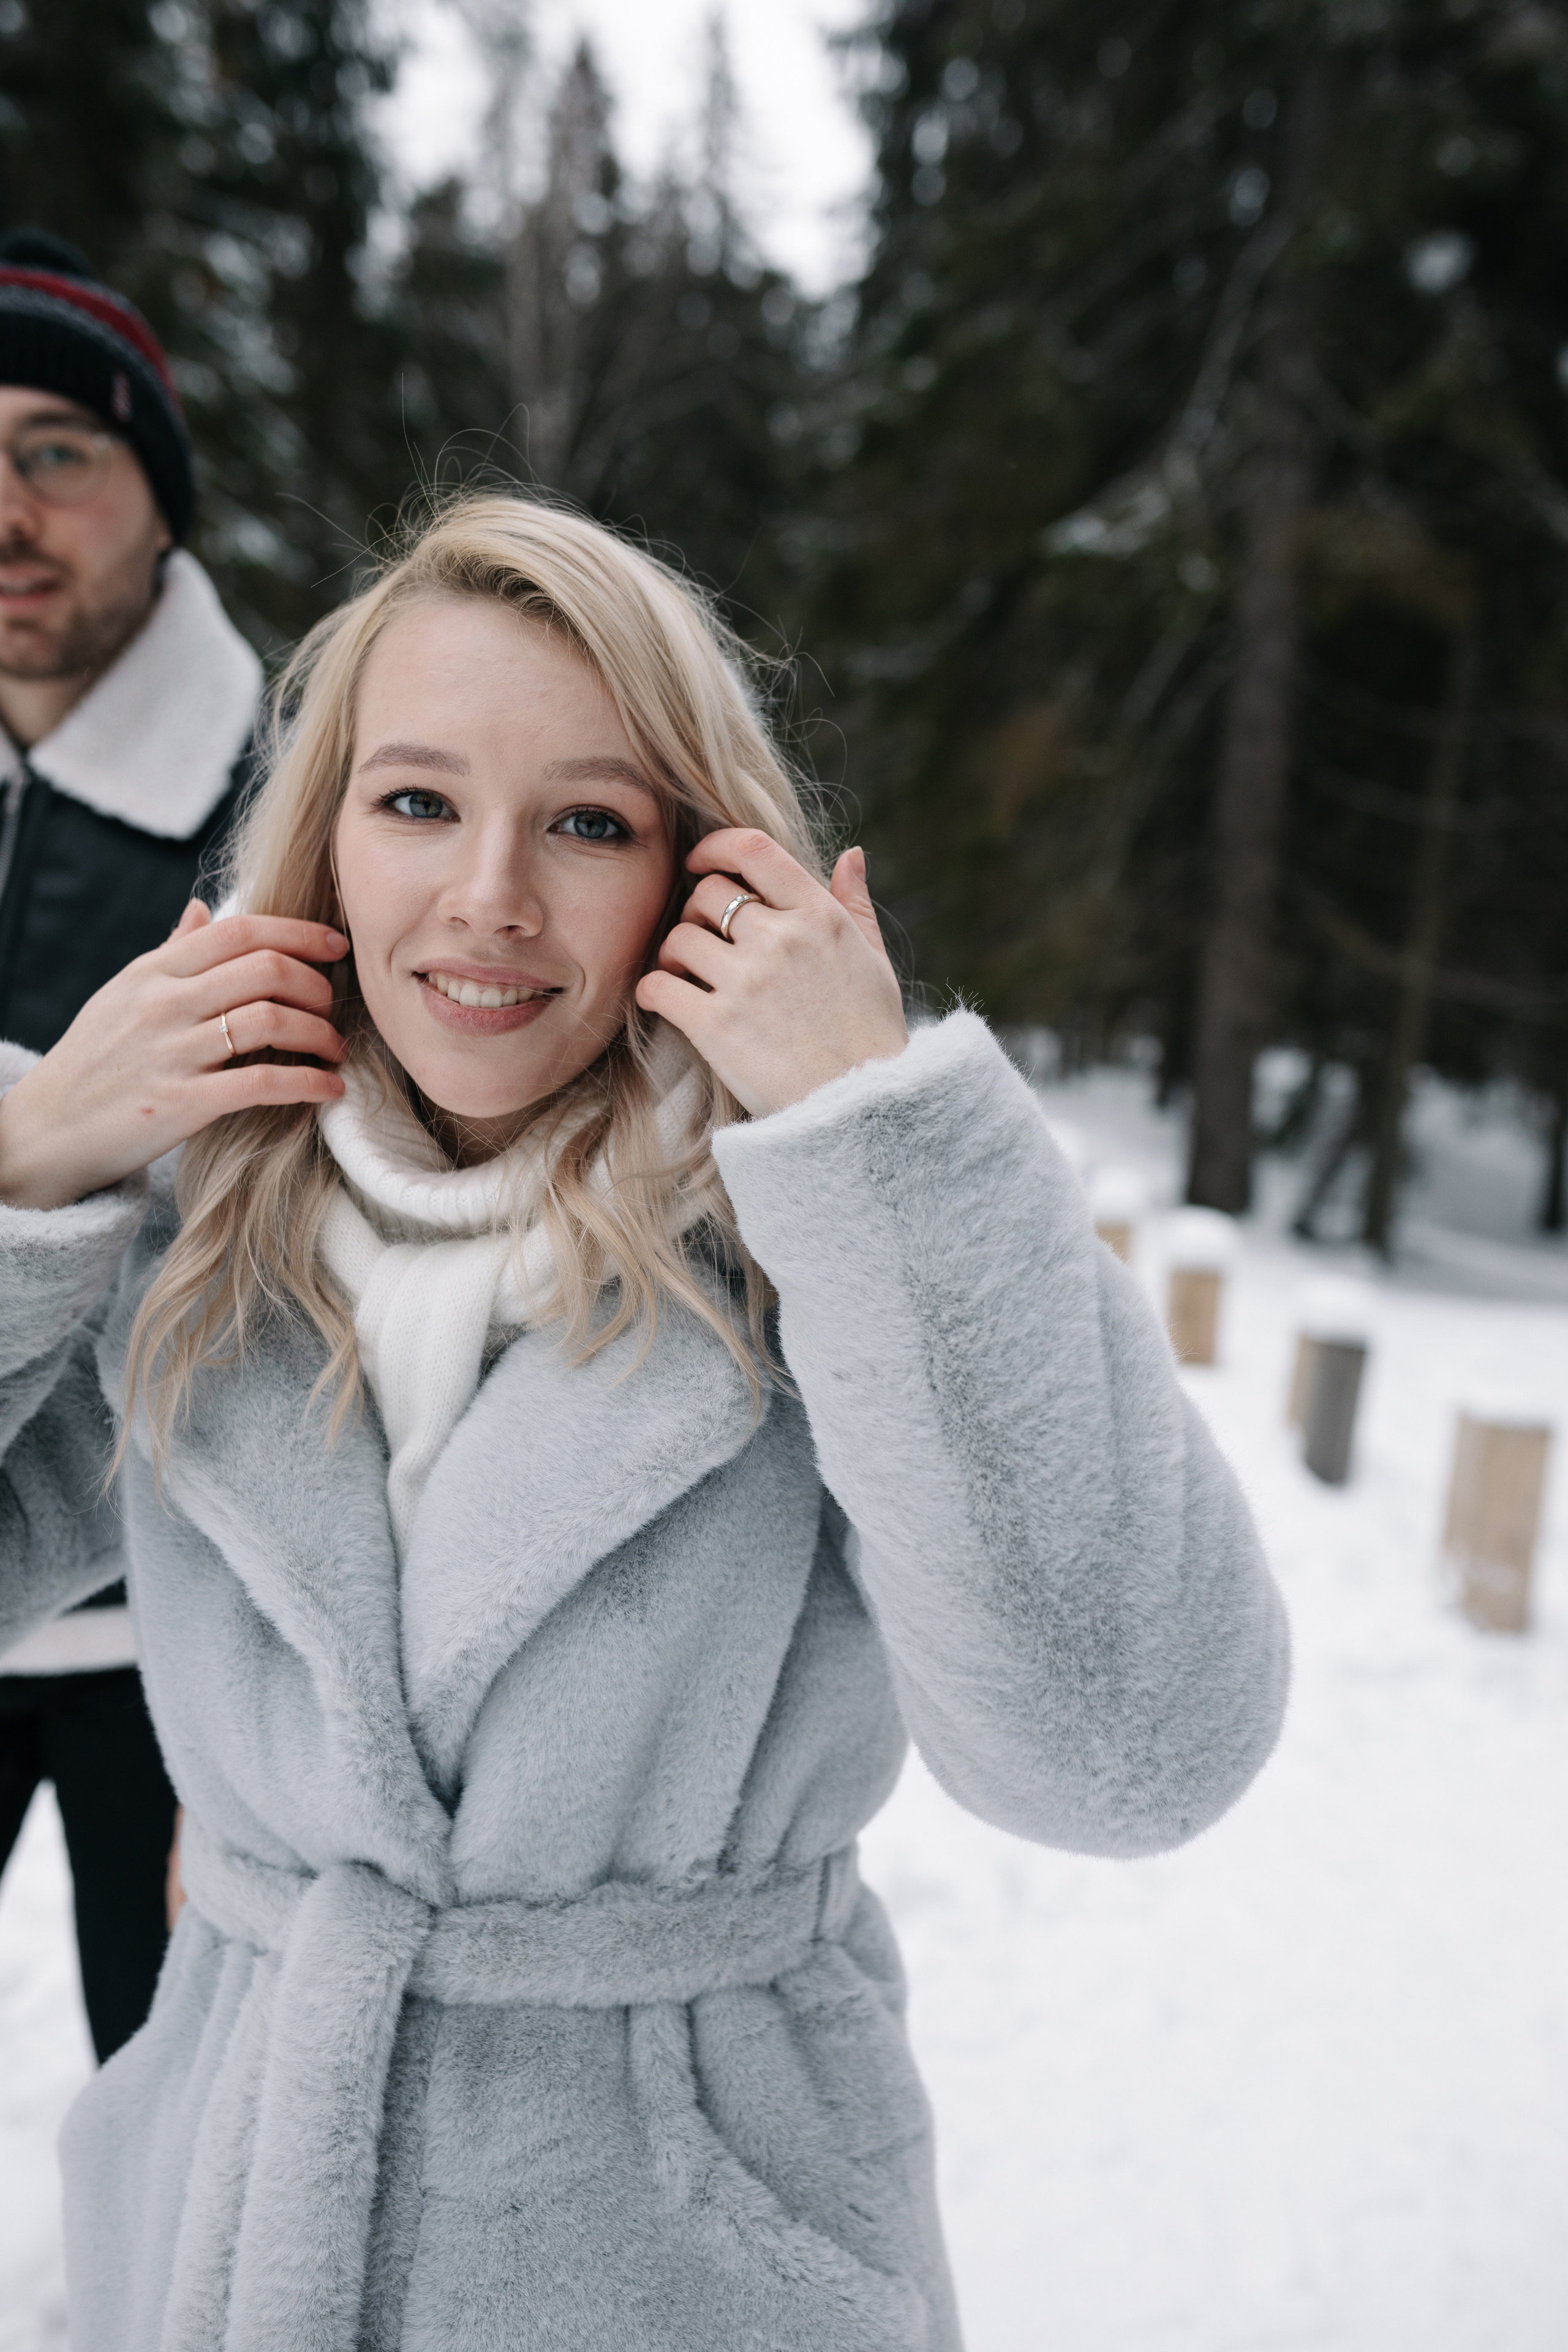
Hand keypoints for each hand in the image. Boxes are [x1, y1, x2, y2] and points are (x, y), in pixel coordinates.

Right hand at [0, 901, 348, 1210]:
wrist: (48, 1128)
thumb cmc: (94, 1060)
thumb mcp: (123, 993)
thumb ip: (171, 952)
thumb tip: (202, 908)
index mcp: (155, 971)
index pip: (240, 930)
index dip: (300, 932)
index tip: (336, 946)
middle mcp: (164, 1003)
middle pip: (266, 969)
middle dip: (316, 985)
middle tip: (331, 1007)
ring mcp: (172, 1052)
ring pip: (270, 1021)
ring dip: (319, 1033)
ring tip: (335, 1049)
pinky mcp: (181, 1104)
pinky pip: (261, 1083)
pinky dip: (308, 1083)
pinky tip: (329, 1088)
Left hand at [635, 831, 906, 1117]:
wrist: (862, 1109)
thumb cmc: (870, 1035)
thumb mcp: (875, 961)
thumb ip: (856, 904)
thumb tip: (851, 854)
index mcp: (820, 917)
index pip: (754, 849)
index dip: (715, 847)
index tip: (699, 863)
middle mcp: (782, 939)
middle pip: (708, 894)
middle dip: (696, 912)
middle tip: (701, 940)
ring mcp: (748, 982)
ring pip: (679, 937)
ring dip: (673, 954)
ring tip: (685, 975)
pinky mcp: (717, 1026)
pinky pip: (658, 986)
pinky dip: (652, 991)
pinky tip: (665, 1001)